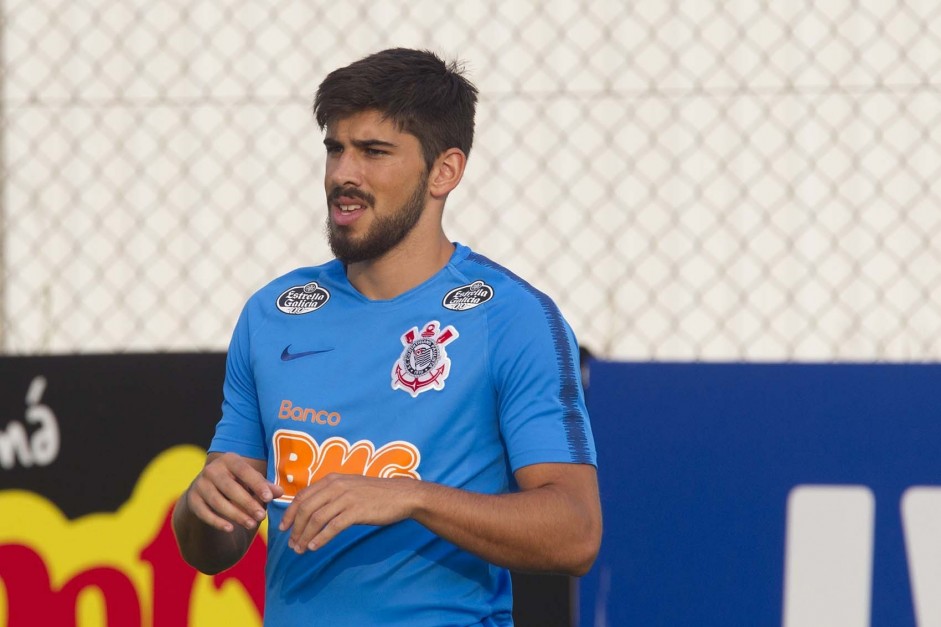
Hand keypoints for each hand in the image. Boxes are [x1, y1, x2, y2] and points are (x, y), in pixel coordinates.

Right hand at [186, 452, 283, 532]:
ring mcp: (200, 484)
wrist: (206, 488)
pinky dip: (217, 521)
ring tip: (251, 524)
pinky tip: (230, 528)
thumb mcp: (250, 481)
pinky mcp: (192, 499)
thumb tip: (280, 492)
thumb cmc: (236, 482)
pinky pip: (204, 512)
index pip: (244, 471)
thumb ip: (264, 486)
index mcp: (229, 460)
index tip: (269, 498)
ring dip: (235, 515)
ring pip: (217, 502)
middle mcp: (212, 469)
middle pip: (230, 488)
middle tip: (261, 516)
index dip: (257, 484)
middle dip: (247, 503)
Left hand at [279, 474, 420, 552]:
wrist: (402, 495)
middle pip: (306, 509)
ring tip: (300, 550)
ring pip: (316, 519)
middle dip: (295, 528)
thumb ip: (331, 493)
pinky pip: (332, 527)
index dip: (290, 513)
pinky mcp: (356, 511)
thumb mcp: (350, 486)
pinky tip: (315, 547)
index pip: (302, 496)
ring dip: (305, 537)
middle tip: (291, 544)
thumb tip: (312, 509)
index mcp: (332, 479)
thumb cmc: (375, 493)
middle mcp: (336, 486)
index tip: (283, 528)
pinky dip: (321, 539)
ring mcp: (346, 498)